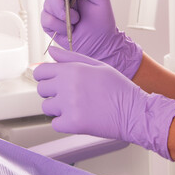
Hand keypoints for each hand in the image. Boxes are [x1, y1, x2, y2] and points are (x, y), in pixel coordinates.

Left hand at [33, 47, 174, 158]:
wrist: (134, 112)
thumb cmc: (119, 88)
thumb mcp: (97, 65)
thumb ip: (71, 57)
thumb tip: (51, 51)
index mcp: (73, 69)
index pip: (40, 71)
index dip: (44, 76)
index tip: (51, 82)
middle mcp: (68, 85)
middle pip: (41, 89)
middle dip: (51, 92)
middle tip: (68, 96)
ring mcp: (69, 105)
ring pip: (47, 107)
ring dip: (57, 108)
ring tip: (76, 107)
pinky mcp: (72, 124)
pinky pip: (55, 124)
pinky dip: (64, 123)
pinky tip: (79, 117)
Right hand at [41, 0, 142, 77]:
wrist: (100, 43)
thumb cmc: (102, 19)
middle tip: (72, 9)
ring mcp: (52, 8)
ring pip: (46, 4)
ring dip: (64, 15)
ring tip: (76, 21)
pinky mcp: (48, 23)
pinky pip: (46, 20)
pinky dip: (59, 25)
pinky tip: (69, 28)